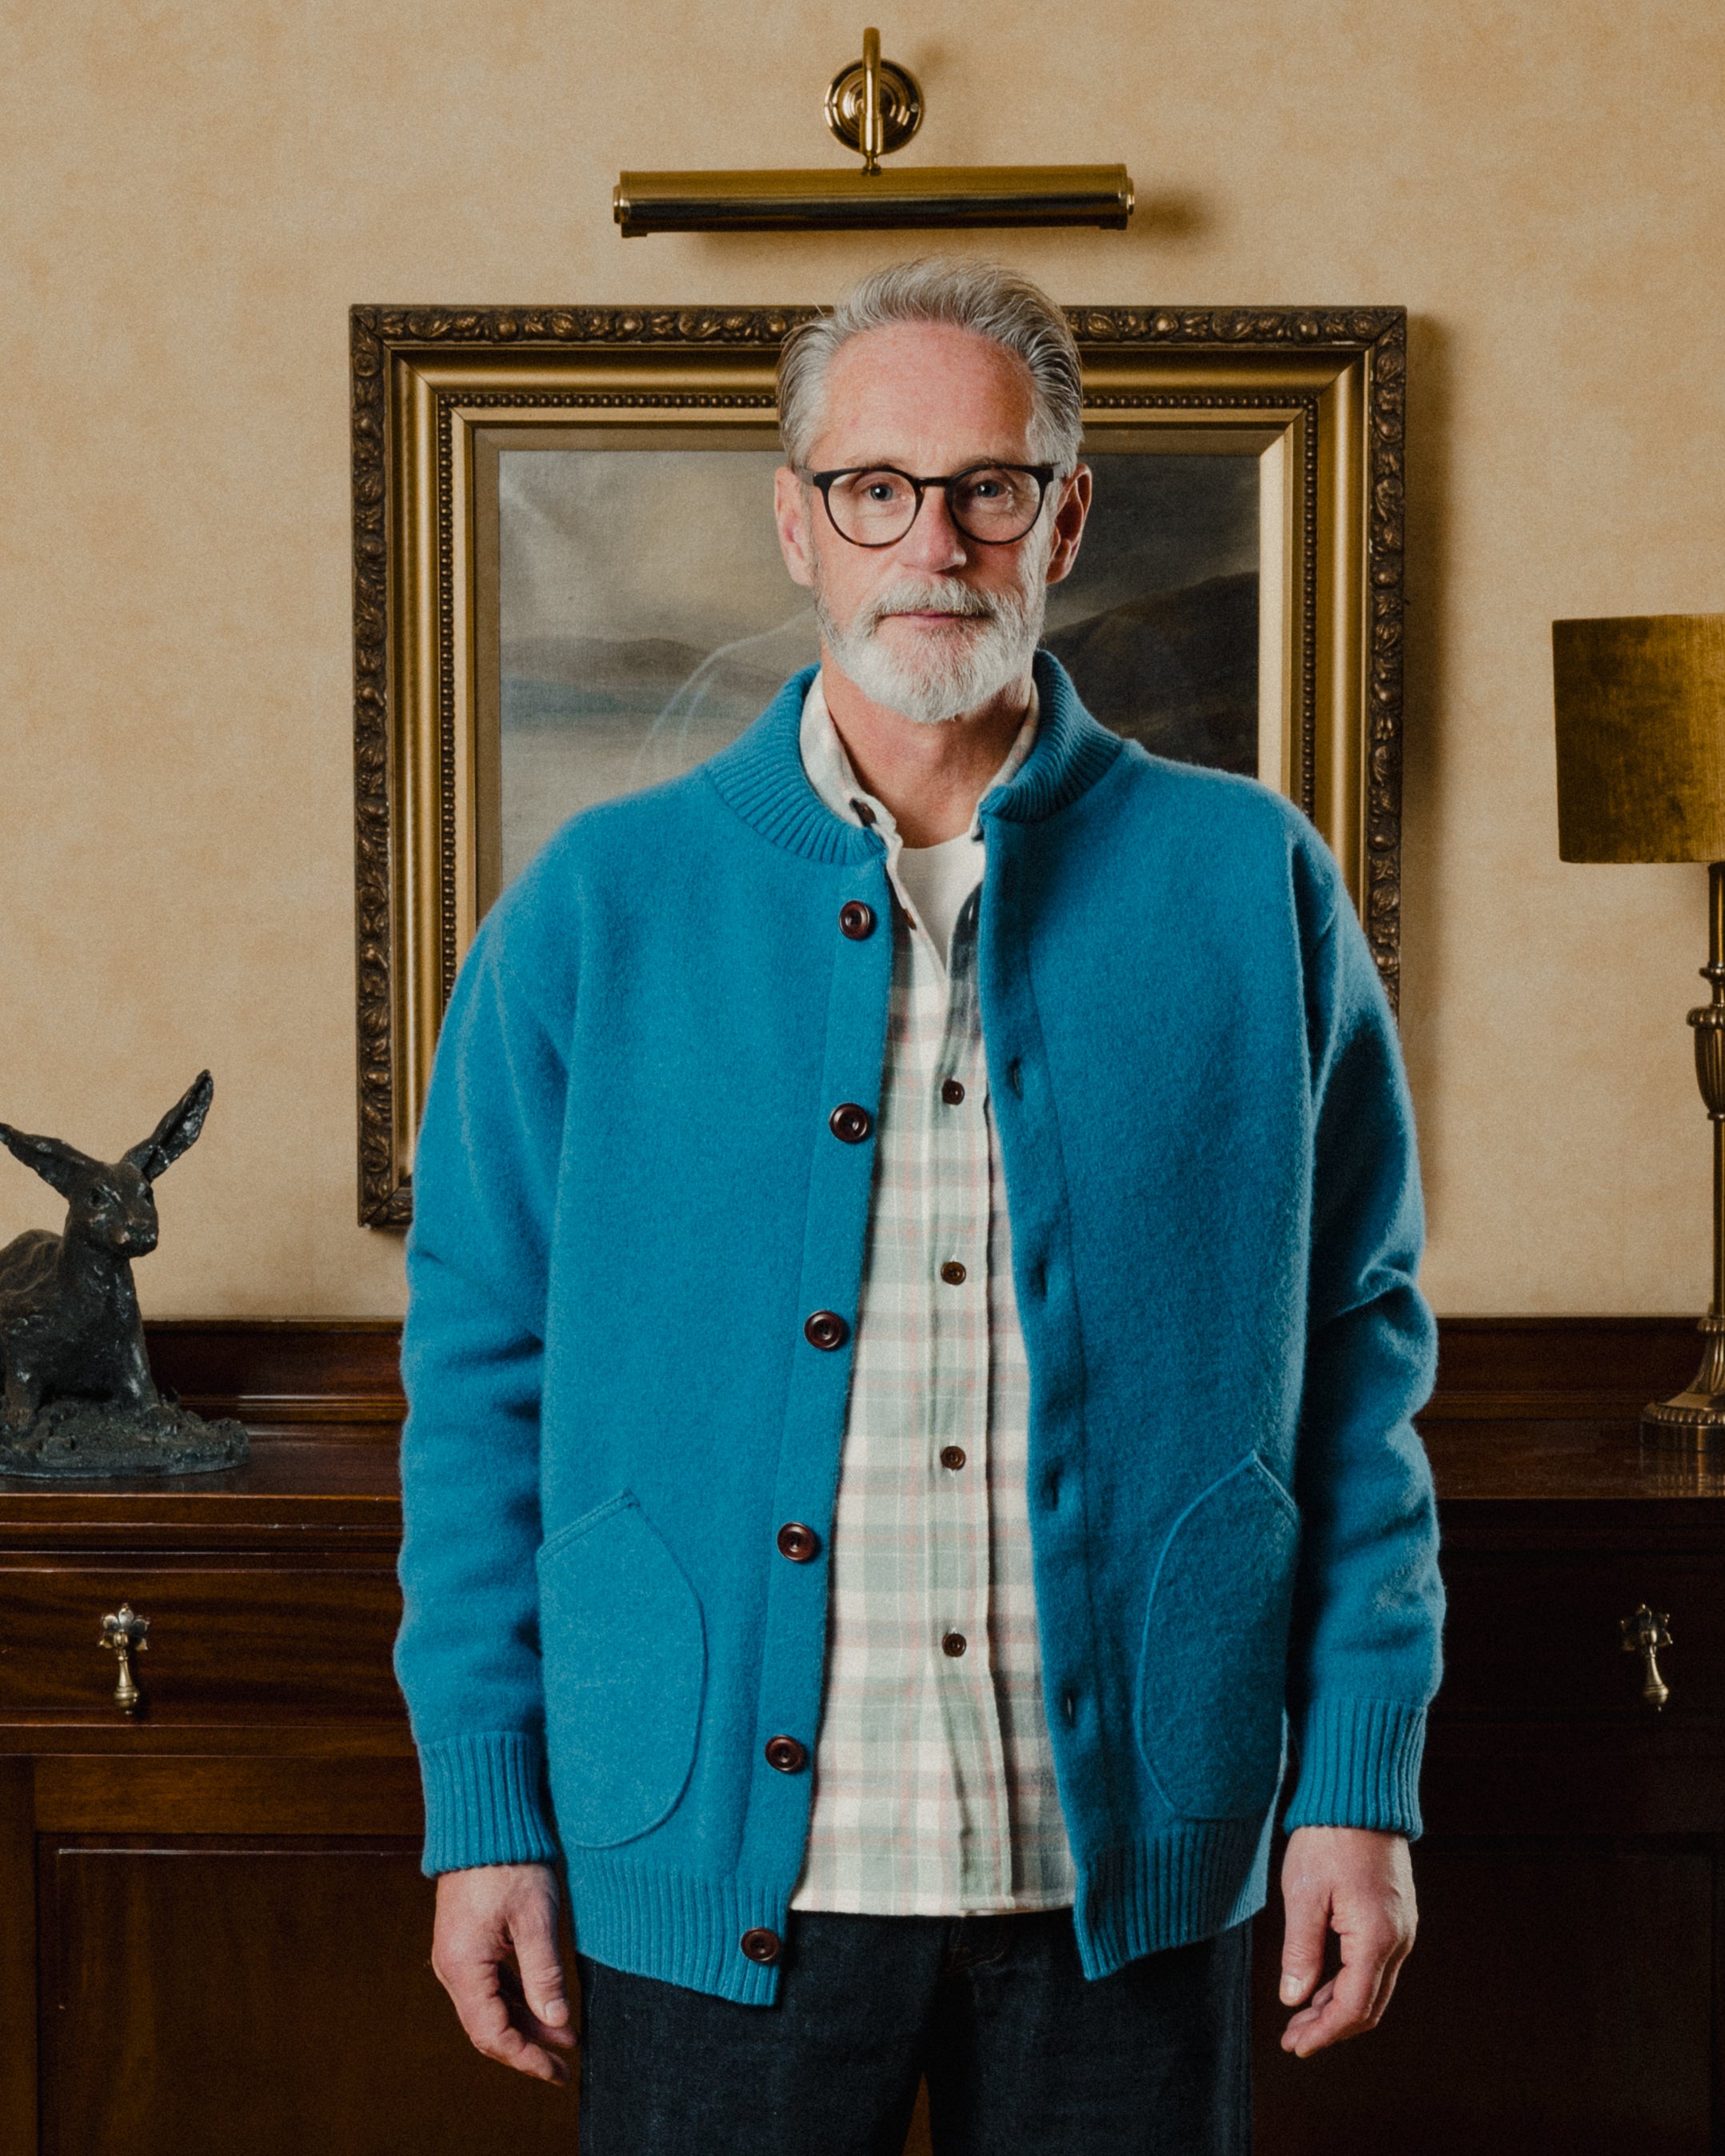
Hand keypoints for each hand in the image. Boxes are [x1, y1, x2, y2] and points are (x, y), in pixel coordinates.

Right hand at [432, 1861, 574, 2084]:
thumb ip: (545, 1974)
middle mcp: (453, 1968)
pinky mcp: (468, 1943)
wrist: (484, 1819)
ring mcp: (458, 1955)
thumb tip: (557, 2022)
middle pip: (489, 2027)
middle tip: (564, 2068)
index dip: (526, 2058)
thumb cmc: (509, 1863)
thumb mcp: (536, 1919)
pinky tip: (546, 2006)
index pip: (493, 2034)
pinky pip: (491, 1985)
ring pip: (491, 2007)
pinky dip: (518, 1999)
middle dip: (527, 2049)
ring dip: (526, 2024)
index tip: (557, 2072)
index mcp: (463, 1967)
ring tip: (565, 2039)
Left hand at [1277, 1826, 1415, 2056]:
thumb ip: (1301, 1951)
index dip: (1324, 2033)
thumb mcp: (1304, 1893)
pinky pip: (1377, 1965)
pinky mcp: (1397, 1916)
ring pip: (1374, 1988)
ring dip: (1339, 2007)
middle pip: (1368, 2006)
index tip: (1294, 2045)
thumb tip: (1293, 1998)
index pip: (1353, 2008)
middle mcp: (1398, 1939)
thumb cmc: (1329, 1837)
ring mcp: (1402, 1928)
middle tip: (1293, 2038)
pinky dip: (1350, 1983)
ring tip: (1301, 2016)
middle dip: (1330, 2027)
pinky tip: (1322, 1984)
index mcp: (1376, 1938)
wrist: (1360, 1794)